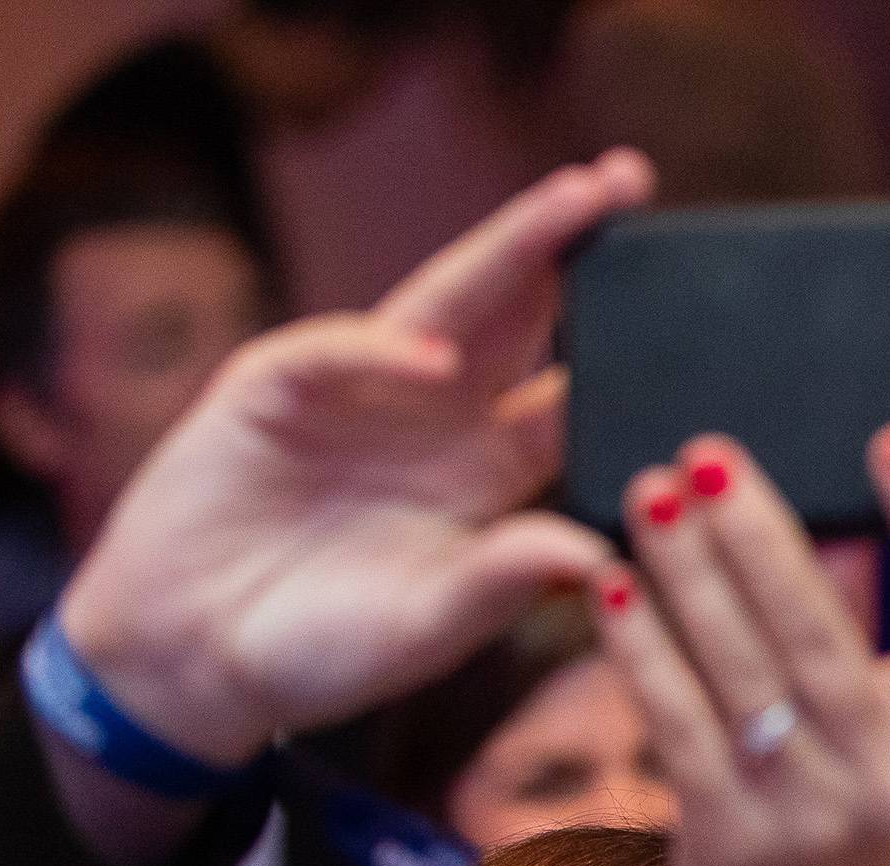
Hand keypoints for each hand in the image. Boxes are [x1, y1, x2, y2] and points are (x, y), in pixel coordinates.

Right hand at [59, 151, 654, 764]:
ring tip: (572, 199)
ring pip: (443, 305)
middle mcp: (434, 419)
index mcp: (488, 477)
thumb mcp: (429, 624)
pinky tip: (431, 360)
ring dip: (504, 251)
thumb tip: (605, 554)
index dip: (628, 355)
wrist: (192, 660)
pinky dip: (382, 353)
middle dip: (573, 253)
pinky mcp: (274, 389)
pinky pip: (335, 354)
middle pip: (520, 321)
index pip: (573, 399)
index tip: (696, 314)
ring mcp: (357, 393)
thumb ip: (507, 580)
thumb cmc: (320, 650)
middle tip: (636, 181)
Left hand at [597, 425, 889, 865]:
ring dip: (689, 570)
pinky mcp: (730, 841)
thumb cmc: (845, 830)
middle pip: (827, 630)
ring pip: (742, 667)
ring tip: (650, 494)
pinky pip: (677, 719)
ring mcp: (812, 816)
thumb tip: (825, 512)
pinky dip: (642, 645)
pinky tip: (612, 582)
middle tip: (709, 452)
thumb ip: (866, 633)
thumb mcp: (889, 742)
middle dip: (761, 530)